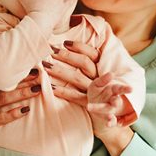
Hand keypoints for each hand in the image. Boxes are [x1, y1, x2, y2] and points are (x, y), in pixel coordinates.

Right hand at [0, 71, 39, 147]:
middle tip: (38, 76)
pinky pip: (1, 117)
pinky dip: (14, 113)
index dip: (14, 67)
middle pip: (1, 83)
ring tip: (36, 90)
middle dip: (22, 79)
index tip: (30, 64)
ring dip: (22, 93)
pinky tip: (26, 109)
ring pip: (2, 98)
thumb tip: (22, 66)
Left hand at [47, 41, 134, 155]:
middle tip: (51, 51)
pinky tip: (49, 87)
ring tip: (45, 65)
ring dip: (60, 71)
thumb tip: (76, 40)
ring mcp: (94, 92)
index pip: (92, 53)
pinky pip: (74, 97)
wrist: (110, 115)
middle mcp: (99, 78)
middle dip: (67, 56)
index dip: (79, 47)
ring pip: (77, 78)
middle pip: (84, 64)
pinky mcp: (88, 104)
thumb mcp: (99, 74)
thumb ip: (90, 59)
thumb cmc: (102, 90)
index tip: (65, 42)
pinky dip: (62, 91)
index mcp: (102, 68)